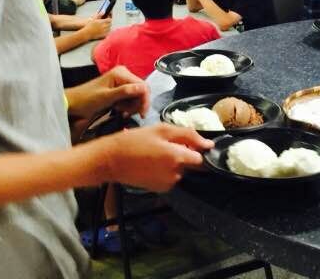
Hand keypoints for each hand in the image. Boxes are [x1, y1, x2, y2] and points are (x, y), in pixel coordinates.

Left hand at [67, 66, 150, 119]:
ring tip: (120, 111)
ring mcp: (121, 82)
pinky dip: (127, 106)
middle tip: (128, 113)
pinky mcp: (119, 89)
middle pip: (141, 91)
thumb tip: (142, 89)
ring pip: (137, 96)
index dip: (144, 100)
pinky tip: (120, 110)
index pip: (142, 86)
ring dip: (131, 106)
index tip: (142, 113)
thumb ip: (125, 92)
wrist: (74, 103)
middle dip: (136, 104)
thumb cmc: (85, 99)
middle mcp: (123, 75)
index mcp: (120, 73)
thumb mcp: (106, 97)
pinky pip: (131, 98)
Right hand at [81, 16, 110, 40]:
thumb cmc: (89, 25)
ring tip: (105, 26)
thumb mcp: (94, 19)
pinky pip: (108, 33)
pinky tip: (104, 30)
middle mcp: (104, 27)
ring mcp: (104, 31)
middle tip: (107, 22)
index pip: (109, 20)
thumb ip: (99, 14)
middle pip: (110, 24)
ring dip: (108, 27)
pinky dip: (107, 31)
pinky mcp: (103, 35)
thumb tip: (103, 11)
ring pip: (109, 28)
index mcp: (102, 22)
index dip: (109, 18)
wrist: (87, 33)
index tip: (107, 18)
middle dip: (109, 22)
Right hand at [91, 123, 213, 190]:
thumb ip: (188, 135)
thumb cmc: (135, 141)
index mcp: (177, 158)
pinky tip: (151, 162)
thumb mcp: (161, 130)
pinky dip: (165, 170)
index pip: (200, 157)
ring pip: (180, 171)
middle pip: (190, 164)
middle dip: (183, 155)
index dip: (195, 149)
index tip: (186, 143)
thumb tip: (208, 145)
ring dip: (173, 162)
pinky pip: (170, 177)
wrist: (111, 160)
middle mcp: (175, 174)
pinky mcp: (159, 189)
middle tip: (165, 145)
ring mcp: (167, 183)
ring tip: (155, 153)